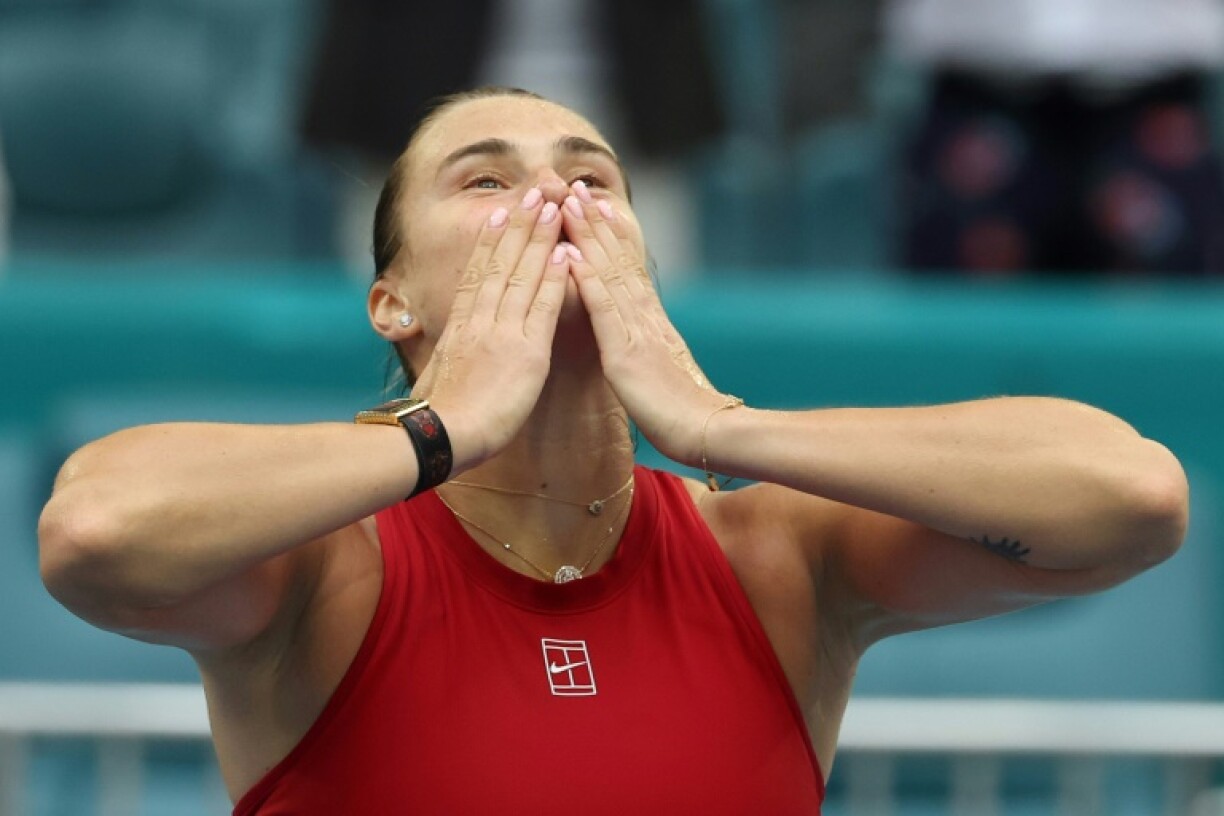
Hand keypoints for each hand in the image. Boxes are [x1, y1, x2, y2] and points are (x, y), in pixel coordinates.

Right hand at [411, 188, 568, 467]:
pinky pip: (543, 307)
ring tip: (553, 206)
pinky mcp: (526, 351)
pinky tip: (566, 254)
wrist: (442, 436)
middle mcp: (481, 321)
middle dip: (519, 225)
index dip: (492, 240)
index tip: (501, 212)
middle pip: (501, 263)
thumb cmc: (437, 420)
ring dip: (540, 239)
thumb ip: (447, 360)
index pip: (478, 272)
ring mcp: (503, 332)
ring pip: (523, 275)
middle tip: (534, 191)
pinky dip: (554, 278)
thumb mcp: (436, 378)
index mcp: (461, 327)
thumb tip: (443, 359)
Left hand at [561, 181, 731, 465]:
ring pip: (609, 273)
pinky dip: (586, 278)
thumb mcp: (661, 374)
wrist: (705, 434)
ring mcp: (637, 331)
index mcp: (650, 325)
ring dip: (588, 237)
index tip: (596, 207)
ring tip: (571, 203)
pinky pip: (604, 309)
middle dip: (596, 223)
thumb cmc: (683, 416)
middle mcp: (645, 318)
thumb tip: (645, 345)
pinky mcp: (627, 352)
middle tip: (578, 187)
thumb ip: (650, 352)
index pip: (627, 271)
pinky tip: (569, 254)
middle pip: (618, 261)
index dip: (611, 237)